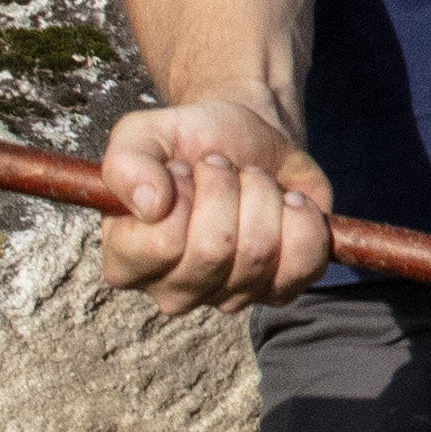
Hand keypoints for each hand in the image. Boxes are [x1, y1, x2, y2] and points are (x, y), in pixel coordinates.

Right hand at [101, 90, 333, 306]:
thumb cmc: (188, 142)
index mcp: (126, 262)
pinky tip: (287, 201)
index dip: (182, 194)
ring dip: (263, 196)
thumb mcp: (142, 134)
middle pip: (215, 250)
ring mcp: (228, 297)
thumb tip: (150, 206)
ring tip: (250, 181)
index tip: (182, 169)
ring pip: (261, 251)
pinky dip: (303, 218)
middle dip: (227, 188)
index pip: (162, 246)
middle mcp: (173, 291)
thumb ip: (127, 164)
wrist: (248, 140)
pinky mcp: (279, 289)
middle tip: (222, 168)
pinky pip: (304, 262)